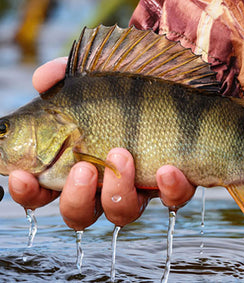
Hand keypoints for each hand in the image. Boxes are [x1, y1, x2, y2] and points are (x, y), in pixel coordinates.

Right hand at [8, 58, 195, 229]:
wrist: (181, 71)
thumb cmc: (134, 73)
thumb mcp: (96, 69)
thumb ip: (64, 75)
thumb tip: (41, 81)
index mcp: (79, 157)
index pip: (44, 187)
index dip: (29, 191)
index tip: (23, 177)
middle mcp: (107, 176)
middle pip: (80, 213)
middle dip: (76, 198)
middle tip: (82, 168)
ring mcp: (142, 181)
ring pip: (123, 213)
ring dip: (118, 191)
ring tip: (121, 154)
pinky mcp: (176, 179)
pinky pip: (173, 198)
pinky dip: (170, 188)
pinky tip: (168, 167)